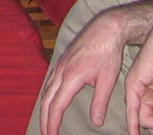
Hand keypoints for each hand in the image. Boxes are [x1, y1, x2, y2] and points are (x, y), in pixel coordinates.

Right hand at [39, 9, 133, 134]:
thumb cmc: (108, 53)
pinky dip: (46, 96)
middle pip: (47, 100)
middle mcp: (61, 71)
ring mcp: (59, 65)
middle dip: (45, 119)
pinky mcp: (61, 61)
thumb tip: (97, 122)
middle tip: (46, 134)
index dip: (53, 123)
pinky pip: (49, 82)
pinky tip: (49, 101)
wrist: (105, 29)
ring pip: (46, 90)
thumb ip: (100, 102)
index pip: (57, 105)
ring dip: (44, 108)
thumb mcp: (107, 80)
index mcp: (71, 77)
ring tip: (46, 122)